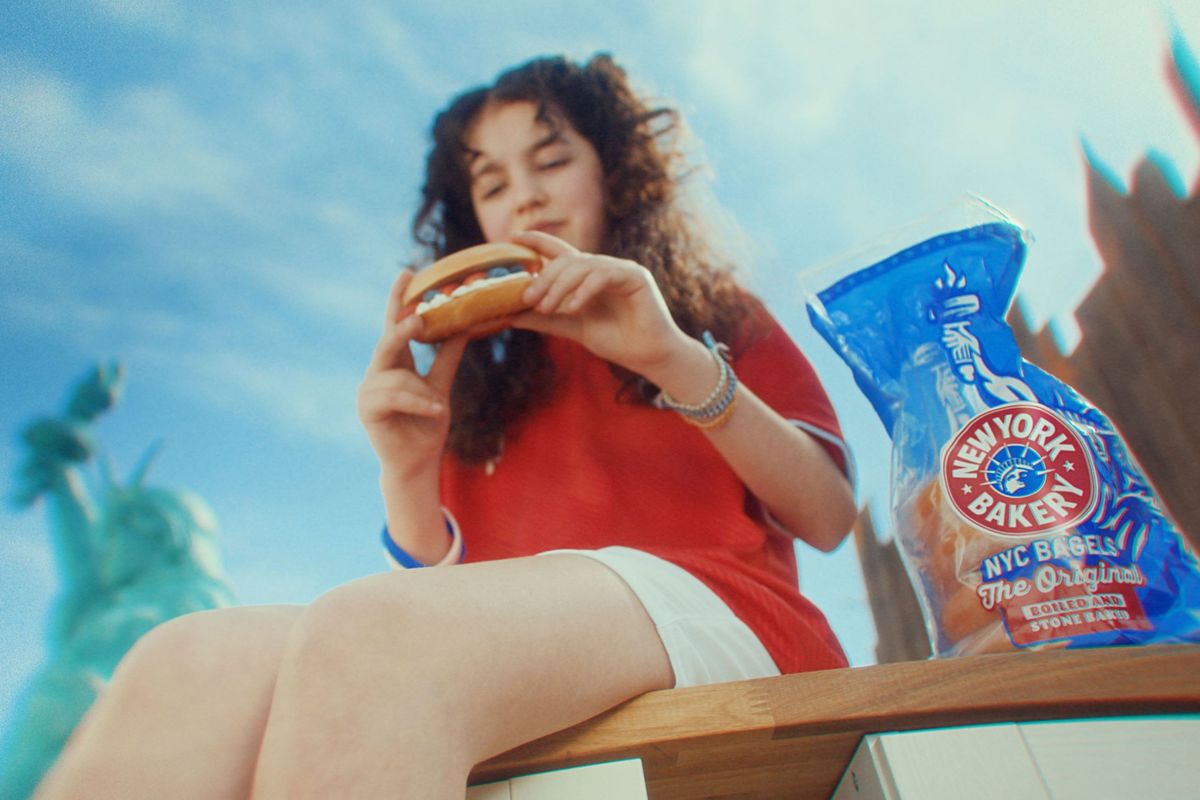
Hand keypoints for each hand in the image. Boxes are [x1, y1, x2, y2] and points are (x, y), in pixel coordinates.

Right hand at [357, 270, 467, 480]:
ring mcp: (368, 390)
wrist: (417, 463)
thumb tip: (466, 324)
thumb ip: (448, 356)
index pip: (395, 325)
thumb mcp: (441, 386)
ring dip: (421, 391)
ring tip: (436, 407)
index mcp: (395, 364)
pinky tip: (433, 411)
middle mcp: (377, 372)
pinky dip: (417, 402)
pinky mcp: (366, 408)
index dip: (398, 299)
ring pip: (398, 375)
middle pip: (389, 340)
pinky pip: (394, 395)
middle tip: (419, 314)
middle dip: (403, 327)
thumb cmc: (427, 425)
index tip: (407, 272)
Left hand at [511, 231, 691, 378]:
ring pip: (582, 266)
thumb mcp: (572, 327)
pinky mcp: (635, 276)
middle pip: (566, 260)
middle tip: (528, 298)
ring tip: (549, 309)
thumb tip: (510, 315)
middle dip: (544, 278)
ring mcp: (620, 269)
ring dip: (560, 287)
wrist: (647, 356)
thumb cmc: (615, 340)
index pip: (559, 251)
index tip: (514, 237)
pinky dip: (584, 291)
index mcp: (588, 276)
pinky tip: (574, 308)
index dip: (537, 241)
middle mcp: (603, 267)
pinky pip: (602, 275)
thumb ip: (544, 319)